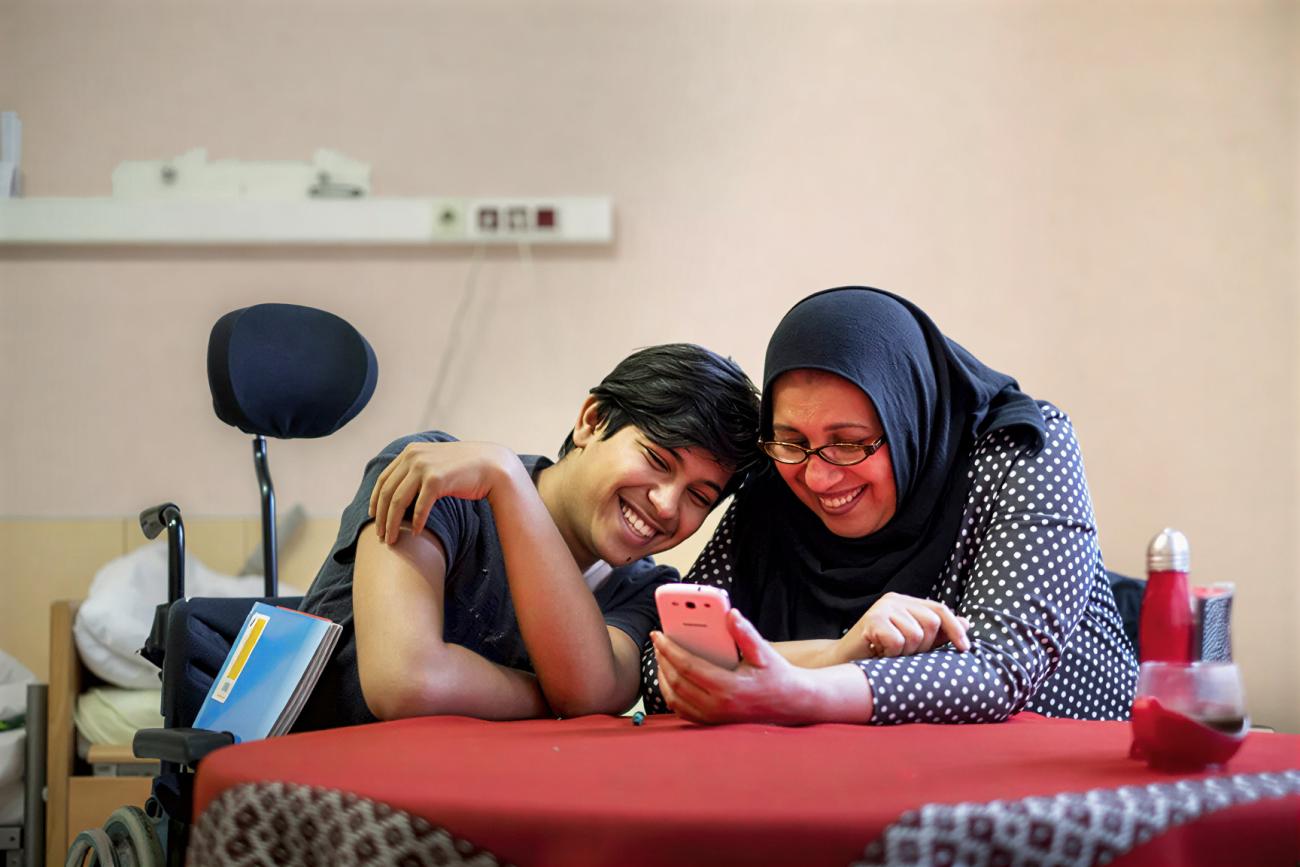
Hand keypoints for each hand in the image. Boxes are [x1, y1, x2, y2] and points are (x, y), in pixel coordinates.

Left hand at [369, 441, 519, 543]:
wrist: (492, 465)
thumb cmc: (465, 469)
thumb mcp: (436, 463)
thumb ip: (418, 471)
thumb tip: (401, 492)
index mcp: (410, 451)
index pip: (383, 479)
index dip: (376, 500)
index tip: (374, 517)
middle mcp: (413, 456)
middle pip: (387, 492)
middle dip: (381, 517)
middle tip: (381, 536)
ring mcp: (424, 466)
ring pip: (398, 501)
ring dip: (393, 524)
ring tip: (392, 540)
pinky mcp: (436, 479)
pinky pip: (420, 507)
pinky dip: (416, 522)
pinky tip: (416, 533)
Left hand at [652, 609, 820, 724]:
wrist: (792, 704)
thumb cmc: (777, 675)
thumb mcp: (765, 652)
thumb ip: (745, 633)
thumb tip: (730, 614)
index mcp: (729, 688)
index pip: (688, 667)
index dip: (669, 649)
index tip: (658, 634)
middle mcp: (718, 707)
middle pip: (676, 682)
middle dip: (662, 660)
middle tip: (658, 641)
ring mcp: (714, 718)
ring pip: (675, 698)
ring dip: (663, 676)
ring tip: (661, 656)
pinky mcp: (712, 723)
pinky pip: (681, 709)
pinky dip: (670, 692)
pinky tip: (669, 675)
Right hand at [837, 592, 970, 660]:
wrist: (843, 663)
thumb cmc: (880, 654)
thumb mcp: (913, 643)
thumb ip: (938, 633)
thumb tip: (967, 622)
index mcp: (906, 602)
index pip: (940, 610)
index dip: (955, 629)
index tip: (965, 649)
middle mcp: (894, 600)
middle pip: (931, 623)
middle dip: (924, 646)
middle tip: (905, 654)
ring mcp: (882, 608)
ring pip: (916, 635)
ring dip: (906, 653)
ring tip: (890, 655)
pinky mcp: (872, 620)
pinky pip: (898, 641)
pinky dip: (892, 654)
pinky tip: (879, 654)